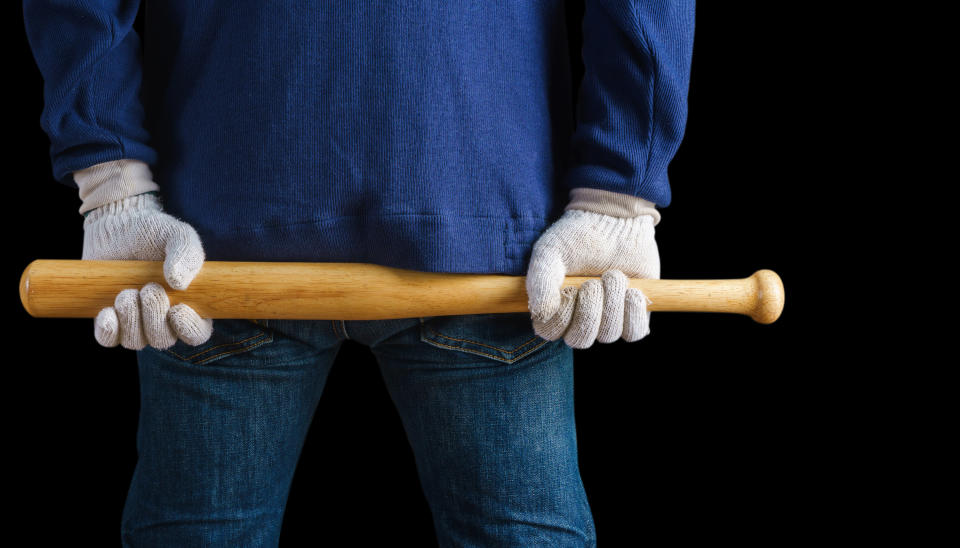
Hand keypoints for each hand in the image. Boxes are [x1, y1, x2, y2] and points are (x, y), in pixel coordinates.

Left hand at [82, 192, 211, 349]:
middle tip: (148, 288)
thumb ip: (187, 253)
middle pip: (163, 339)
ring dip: (131, 319)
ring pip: (135, 341)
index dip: (189, 329)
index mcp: (189, 304)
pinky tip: (107, 311)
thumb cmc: (154, 231)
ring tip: (127, 292)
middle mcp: (163, 319)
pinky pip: (108, 339)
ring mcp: (135, 322)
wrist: (117, 224)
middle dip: (154, 316)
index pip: (197, 334)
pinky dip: (108, 330)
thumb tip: (180, 283)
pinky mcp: (110, 319)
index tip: (178, 309)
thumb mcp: (178, 235)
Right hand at [526, 190, 659, 347]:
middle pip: (581, 339)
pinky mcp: (633, 314)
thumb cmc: (576, 237)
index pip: (552, 332)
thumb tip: (542, 313)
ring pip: (608, 334)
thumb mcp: (549, 252)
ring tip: (613, 275)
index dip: (562, 315)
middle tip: (594, 282)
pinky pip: (635, 332)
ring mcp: (608, 319)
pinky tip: (632, 291)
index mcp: (554, 308)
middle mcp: (580, 319)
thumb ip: (540, 282)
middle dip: (590, 310)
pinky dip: (633, 313)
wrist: (614, 220)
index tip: (570, 289)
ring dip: (612, 303)